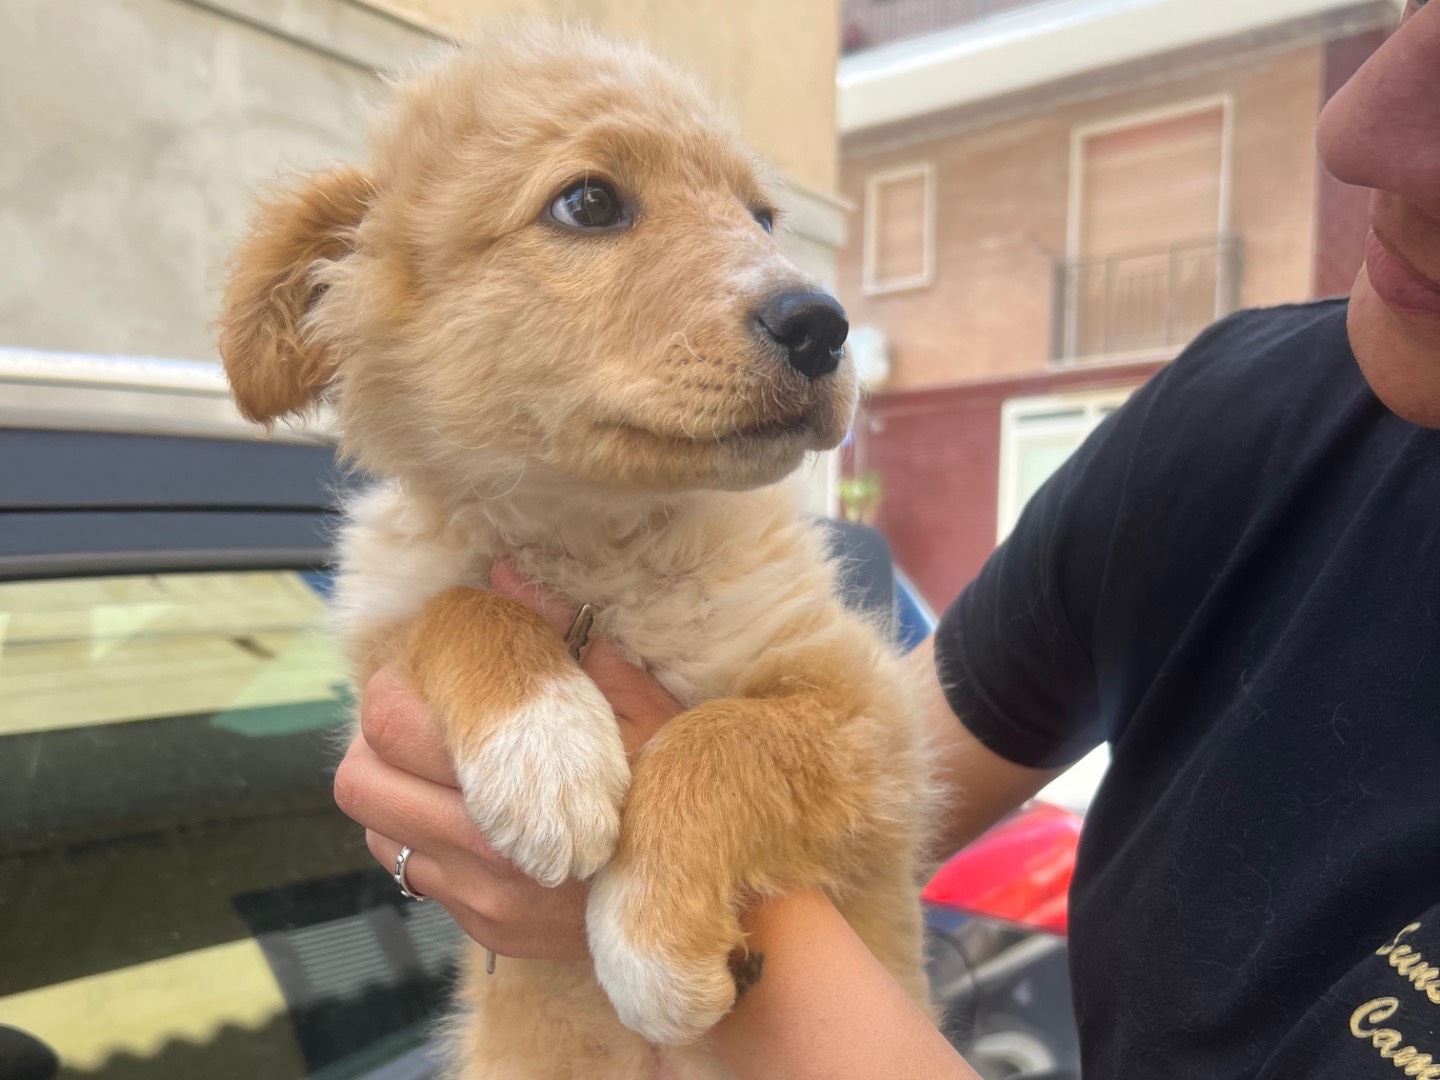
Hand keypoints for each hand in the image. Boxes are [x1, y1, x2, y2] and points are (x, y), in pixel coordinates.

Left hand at [333, 562, 683, 959]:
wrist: (712, 900)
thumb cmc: (681, 791)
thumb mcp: (643, 706)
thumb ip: (569, 639)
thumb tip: (502, 573)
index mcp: (515, 794)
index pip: (393, 725)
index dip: (401, 681)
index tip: (437, 664)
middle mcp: (484, 857)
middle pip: (362, 781)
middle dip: (381, 735)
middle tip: (427, 708)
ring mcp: (479, 899)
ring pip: (377, 830)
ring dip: (396, 788)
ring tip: (447, 762)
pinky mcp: (485, 929)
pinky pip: (415, 872)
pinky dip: (427, 834)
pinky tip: (477, 811)